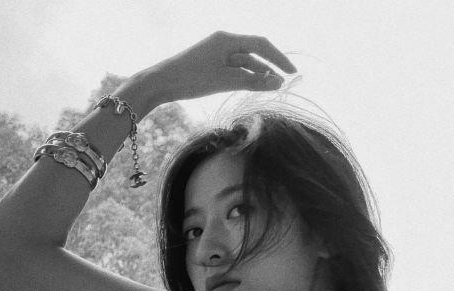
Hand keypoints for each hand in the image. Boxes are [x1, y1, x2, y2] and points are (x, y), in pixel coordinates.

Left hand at [142, 31, 296, 102]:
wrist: (161, 83)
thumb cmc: (191, 79)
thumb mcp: (224, 81)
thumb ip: (252, 82)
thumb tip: (277, 83)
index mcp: (227, 40)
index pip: (261, 45)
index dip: (279, 58)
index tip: (292, 73)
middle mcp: (223, 43)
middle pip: (253, 54)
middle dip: (269, 69)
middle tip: (282, 85)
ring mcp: (215, 54)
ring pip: (243, 64)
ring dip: (257, 75)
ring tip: (270, 89)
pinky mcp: (209, 66)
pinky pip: (232, 70)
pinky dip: (243, 78)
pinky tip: (251, 88)